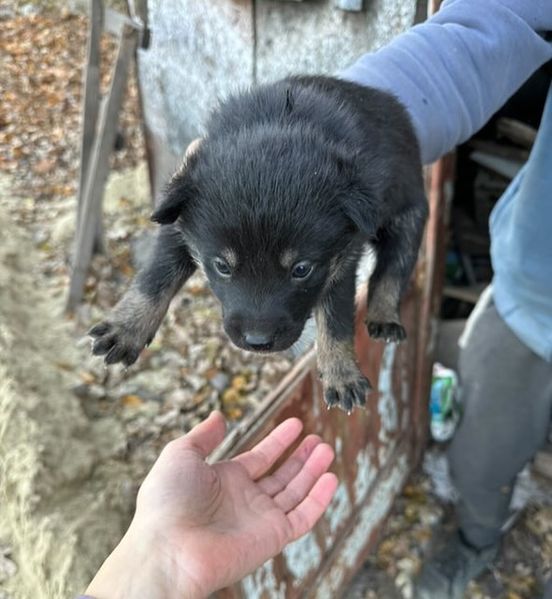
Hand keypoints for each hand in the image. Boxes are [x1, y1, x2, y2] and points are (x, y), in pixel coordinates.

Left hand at [85, 411, 337, 598]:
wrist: (168, 549)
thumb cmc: (167, 502)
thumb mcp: (181, 455)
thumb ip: (203, 435)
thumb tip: (219, 416)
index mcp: (225, 480)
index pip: (260, 458)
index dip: (279, 441)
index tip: (296, 424)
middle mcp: (245, 500)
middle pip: (282, 476)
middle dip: (301, 457)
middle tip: (318, 440)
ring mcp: (260, 519)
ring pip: (296, 493)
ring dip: (313, 472)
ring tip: (327, 450)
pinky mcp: (272, 537)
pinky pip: (303, 517)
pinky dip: (319, 500)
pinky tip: (330, 478)